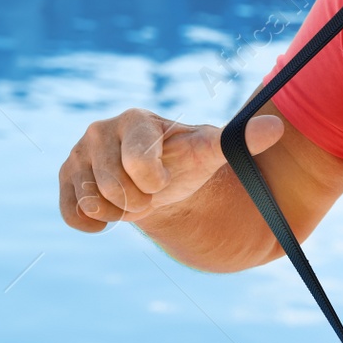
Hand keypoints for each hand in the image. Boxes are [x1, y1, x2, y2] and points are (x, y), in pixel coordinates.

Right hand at [58, 109, 284, 231]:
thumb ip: (241, 139)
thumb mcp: (211, 151)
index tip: (163, 178)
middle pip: (114, 189)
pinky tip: (107, 214)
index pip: (138, 164)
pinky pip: (71, 214)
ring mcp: (77, 154)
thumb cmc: (184, 162)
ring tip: (130, 197)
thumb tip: (277, 128)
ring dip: (118, 211)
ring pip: (92, 202)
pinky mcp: (65, 178)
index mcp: (134, 119)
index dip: (154, 182)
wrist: (155, 181)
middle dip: (138, 201)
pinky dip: (91, 223)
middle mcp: (100, 130)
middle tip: (148, 192)